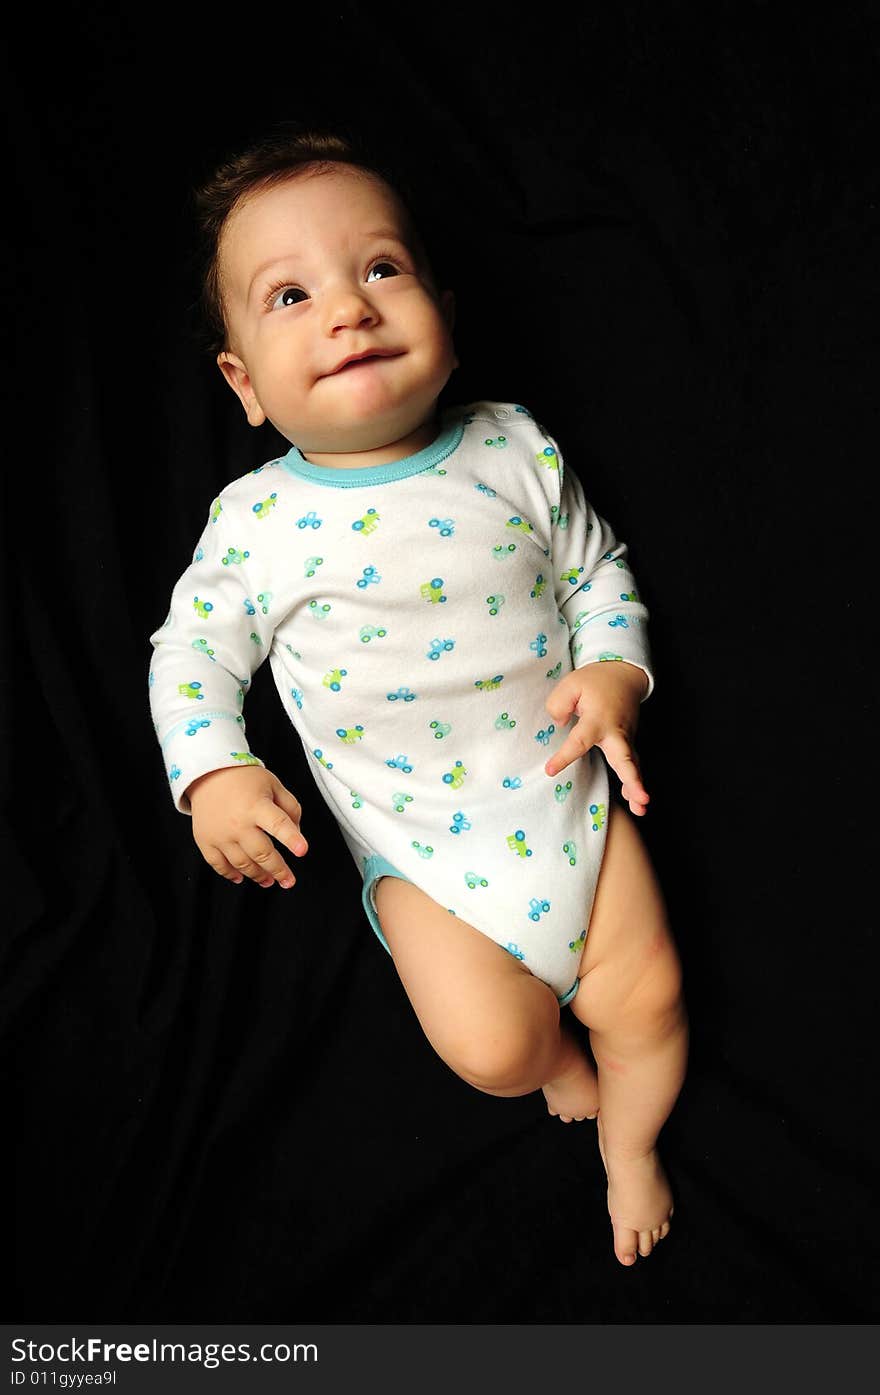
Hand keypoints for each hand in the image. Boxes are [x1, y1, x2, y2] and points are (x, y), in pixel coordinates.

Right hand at [186, 766, 308, 887]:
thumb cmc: (242, 779)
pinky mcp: (205, 841)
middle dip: (279, 870)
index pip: (278, 824)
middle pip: (262, 852)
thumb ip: (291, 808)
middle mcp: (238, 823)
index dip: (292, 839)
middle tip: (289, 880)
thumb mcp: (273, 784)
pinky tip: (241, 877)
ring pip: (242, 863)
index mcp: (256, 806)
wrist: (207, 774)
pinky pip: (218, 864)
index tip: (302, 851)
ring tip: (269, 881)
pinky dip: (230, 874)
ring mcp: (220, 834)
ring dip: (258, 875)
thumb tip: (297, 833)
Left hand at [543, 662, 649, 815]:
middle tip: (641, 798)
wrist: (624, 675)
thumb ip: (559, 704)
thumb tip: (560, 725)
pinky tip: (636, 802)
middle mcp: (616, 732)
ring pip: (632, 765)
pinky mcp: (628, 743)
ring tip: (641, 808)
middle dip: (633, 778)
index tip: (550, 770)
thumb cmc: (595, 682)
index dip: (565, 756)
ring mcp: (626, 738)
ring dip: (637, 787)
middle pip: (625, 758)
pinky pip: (633, 764)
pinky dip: (635, 782)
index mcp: (598, 719)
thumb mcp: (570, 684)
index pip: (580, 741)